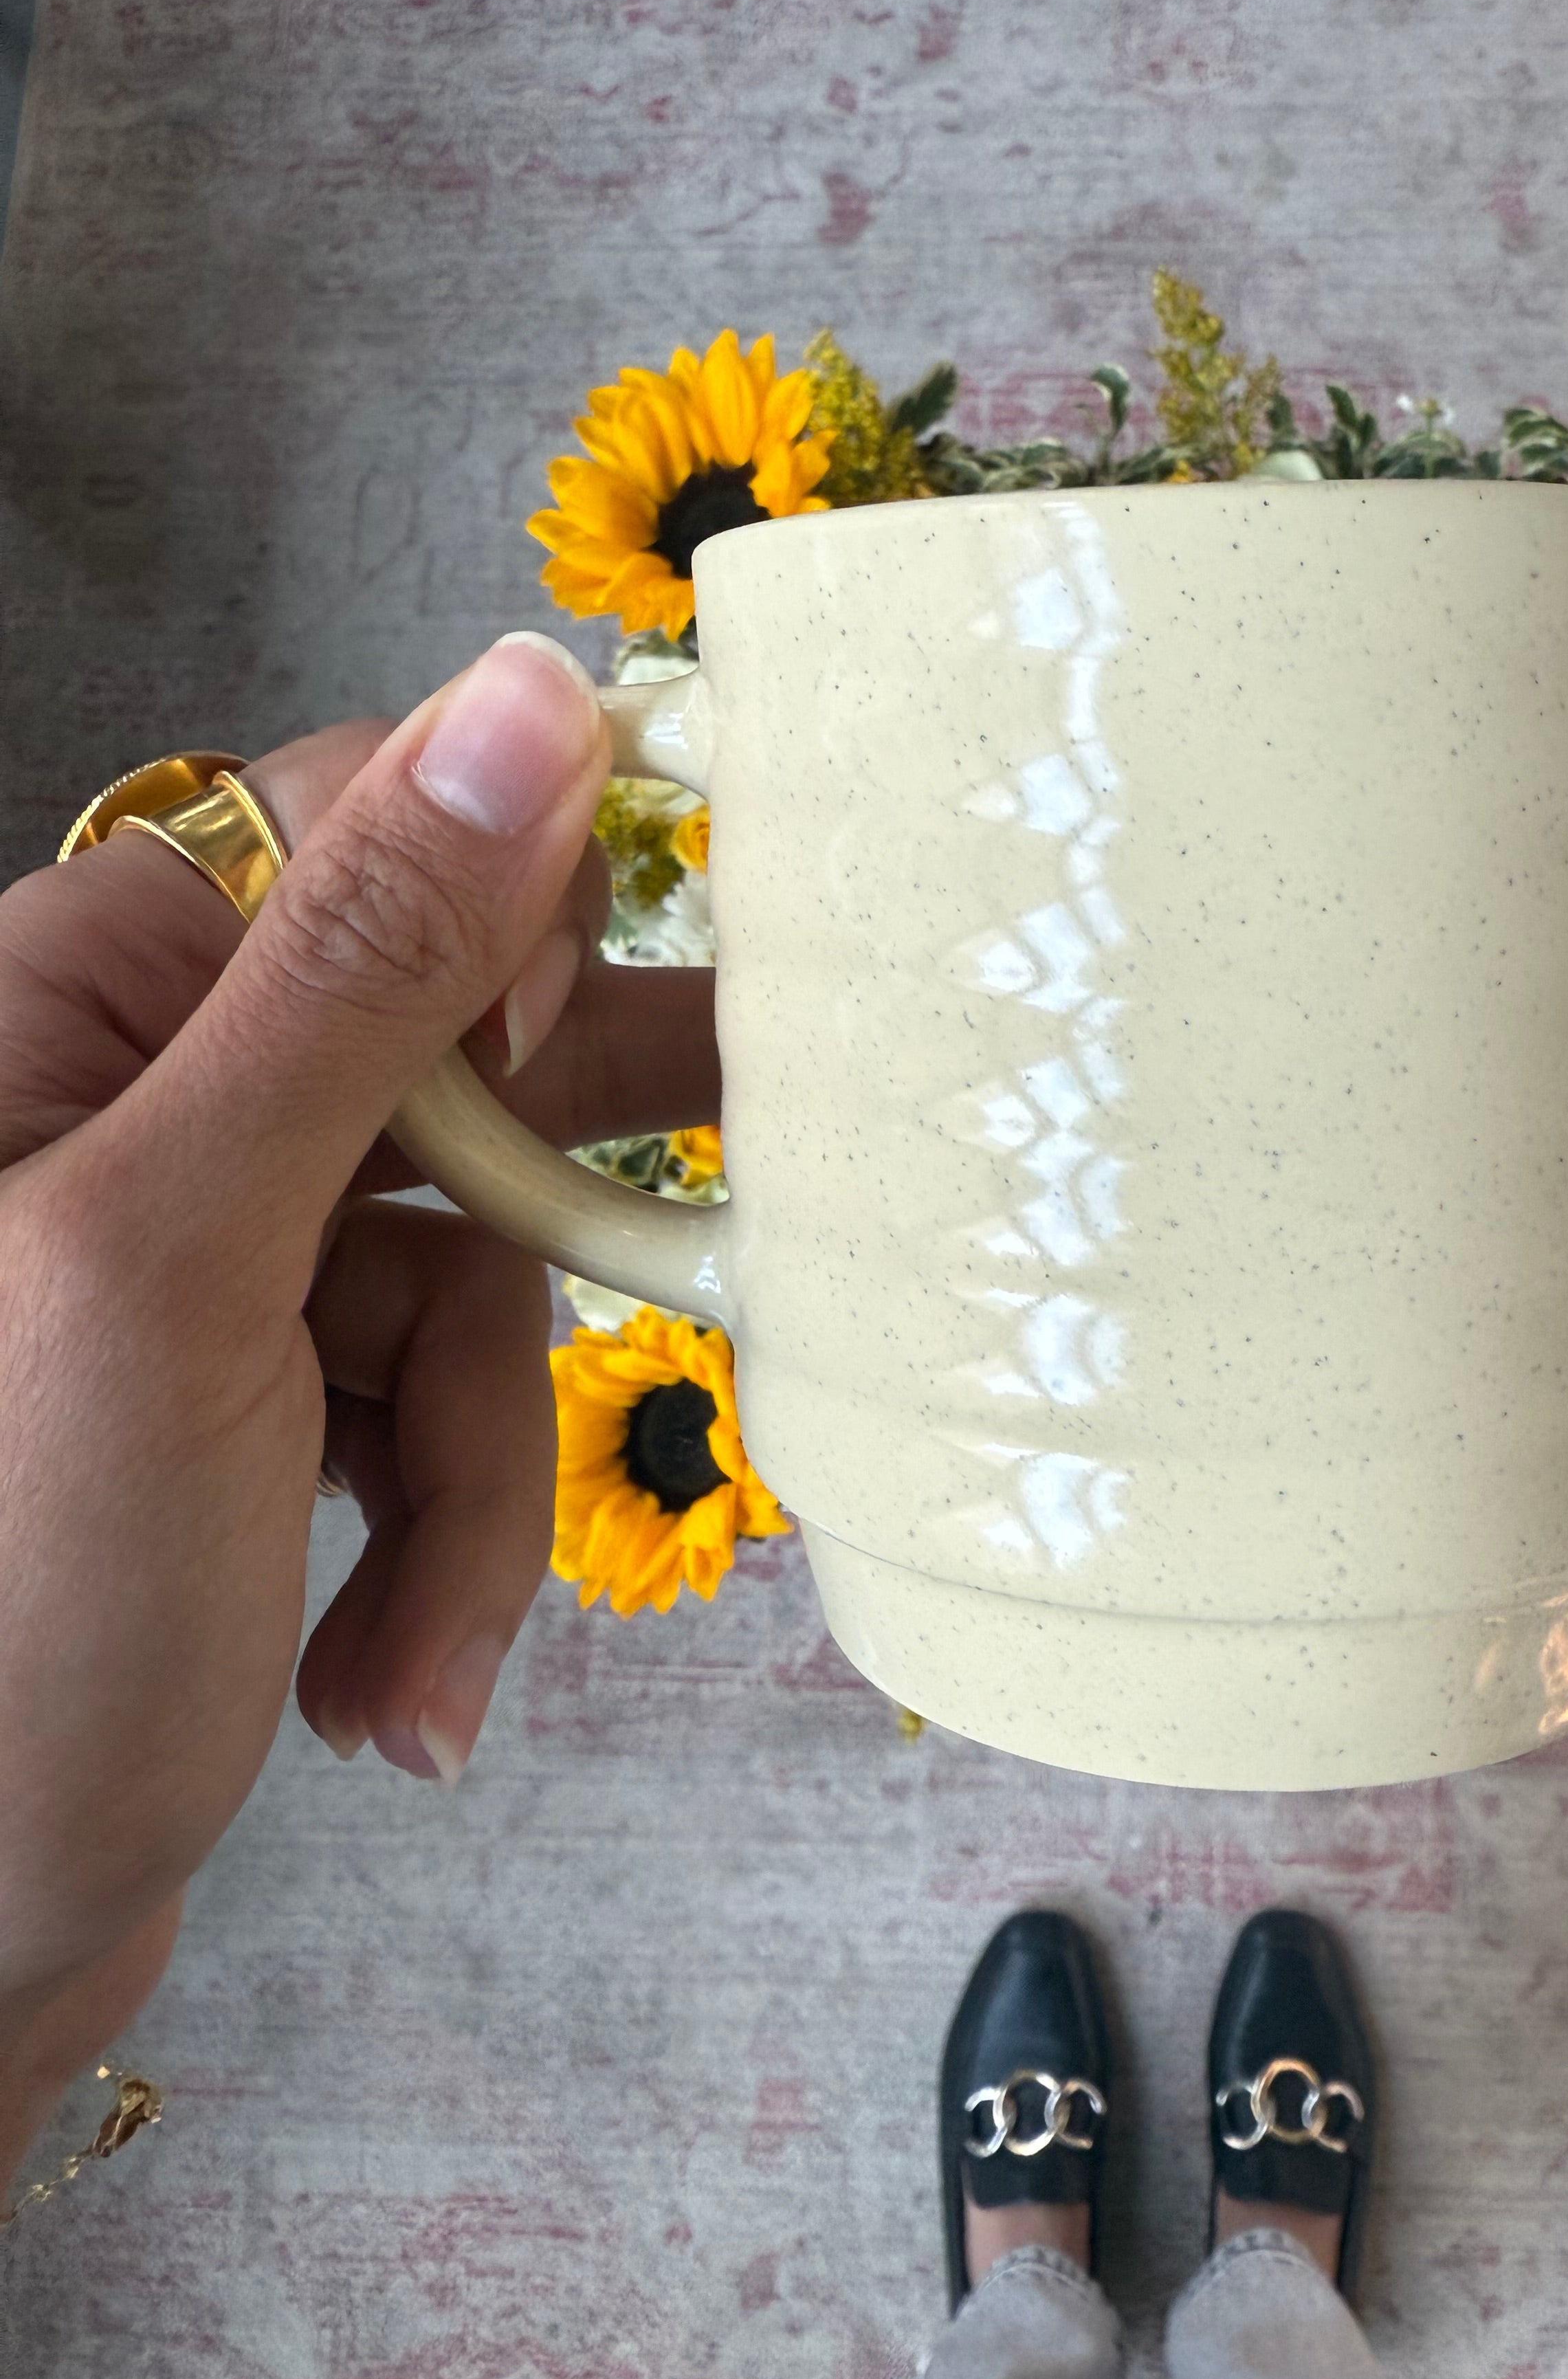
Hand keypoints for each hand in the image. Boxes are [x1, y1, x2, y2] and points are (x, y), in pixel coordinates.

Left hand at [0, 635, 716, 2176]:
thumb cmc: (8, 1603)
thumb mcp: (188, 1262)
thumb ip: (366, 972)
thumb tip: (531, 686)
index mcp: (71, 1004)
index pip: (358, 843)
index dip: (506, 942)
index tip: (579, 1076)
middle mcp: (131, 1101)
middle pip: (445, 1081)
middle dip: (509, 1281)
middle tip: (687, 1277)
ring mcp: (198, 1261)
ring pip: (460, 1275)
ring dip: (468, 1482)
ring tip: (408, 1670)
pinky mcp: (256, 1397)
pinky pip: (426, 1401)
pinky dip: (435, 1548)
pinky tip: (385, 1692)